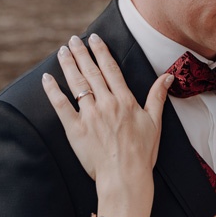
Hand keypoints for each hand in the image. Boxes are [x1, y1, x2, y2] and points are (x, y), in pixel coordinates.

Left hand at [43, 33, 172, 188]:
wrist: (125, 178)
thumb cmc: (142, 154)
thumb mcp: (155, 122)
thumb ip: (158, 96)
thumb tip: (168, 76)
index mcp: (125, 101)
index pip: (111, 69)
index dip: (101, 52)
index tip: (94, 38)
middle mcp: (106, 104)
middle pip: (91, 72)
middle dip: (81, 53)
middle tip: (73, 40)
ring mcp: (90, 116)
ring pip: (76, 84)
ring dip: (68, 65)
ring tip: (62, 51)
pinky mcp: (75, 129)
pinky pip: (61, 106)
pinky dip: (53, 90)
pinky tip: (47, 78)